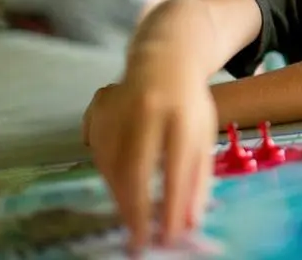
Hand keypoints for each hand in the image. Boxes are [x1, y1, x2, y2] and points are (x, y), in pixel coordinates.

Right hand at [83, 74, 216, 251]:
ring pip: (111, 164)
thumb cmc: (189, 105)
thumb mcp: (203, 136)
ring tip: (133, 218)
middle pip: (136, 168)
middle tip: (139, 239)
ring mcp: (119, 108)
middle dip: (136, 209)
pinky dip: (109, 179)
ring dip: (121, 197)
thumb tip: (190, 223)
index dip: (172, 206)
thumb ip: (199, 179)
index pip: (177, 169)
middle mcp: (149, 110)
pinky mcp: (97, 112)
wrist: (164, 61)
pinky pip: (98, 155)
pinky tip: (121, 191)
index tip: (170, 235)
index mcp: (183, 116)